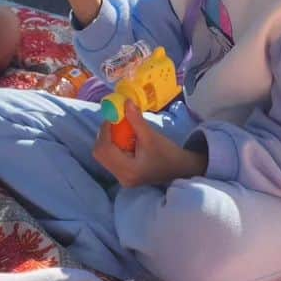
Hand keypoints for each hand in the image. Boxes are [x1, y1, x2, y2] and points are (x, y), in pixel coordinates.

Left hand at [92, 103, 206, 187]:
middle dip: (105, 134)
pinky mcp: (124, 174)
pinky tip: (125, 138)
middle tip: (116, 121)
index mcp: (128, 170)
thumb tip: (125, 102)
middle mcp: (121, 178)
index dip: (105, 130)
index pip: (104, 149)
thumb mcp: (151, 136)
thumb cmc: (168, 154)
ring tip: (122, 129)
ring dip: (108, 139)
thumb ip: (136, 120)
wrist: (181, 169)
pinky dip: (113, 145)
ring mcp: (122, 178)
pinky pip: (110, 158)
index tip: (113, 116)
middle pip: (100, 153)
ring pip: (103, 155)